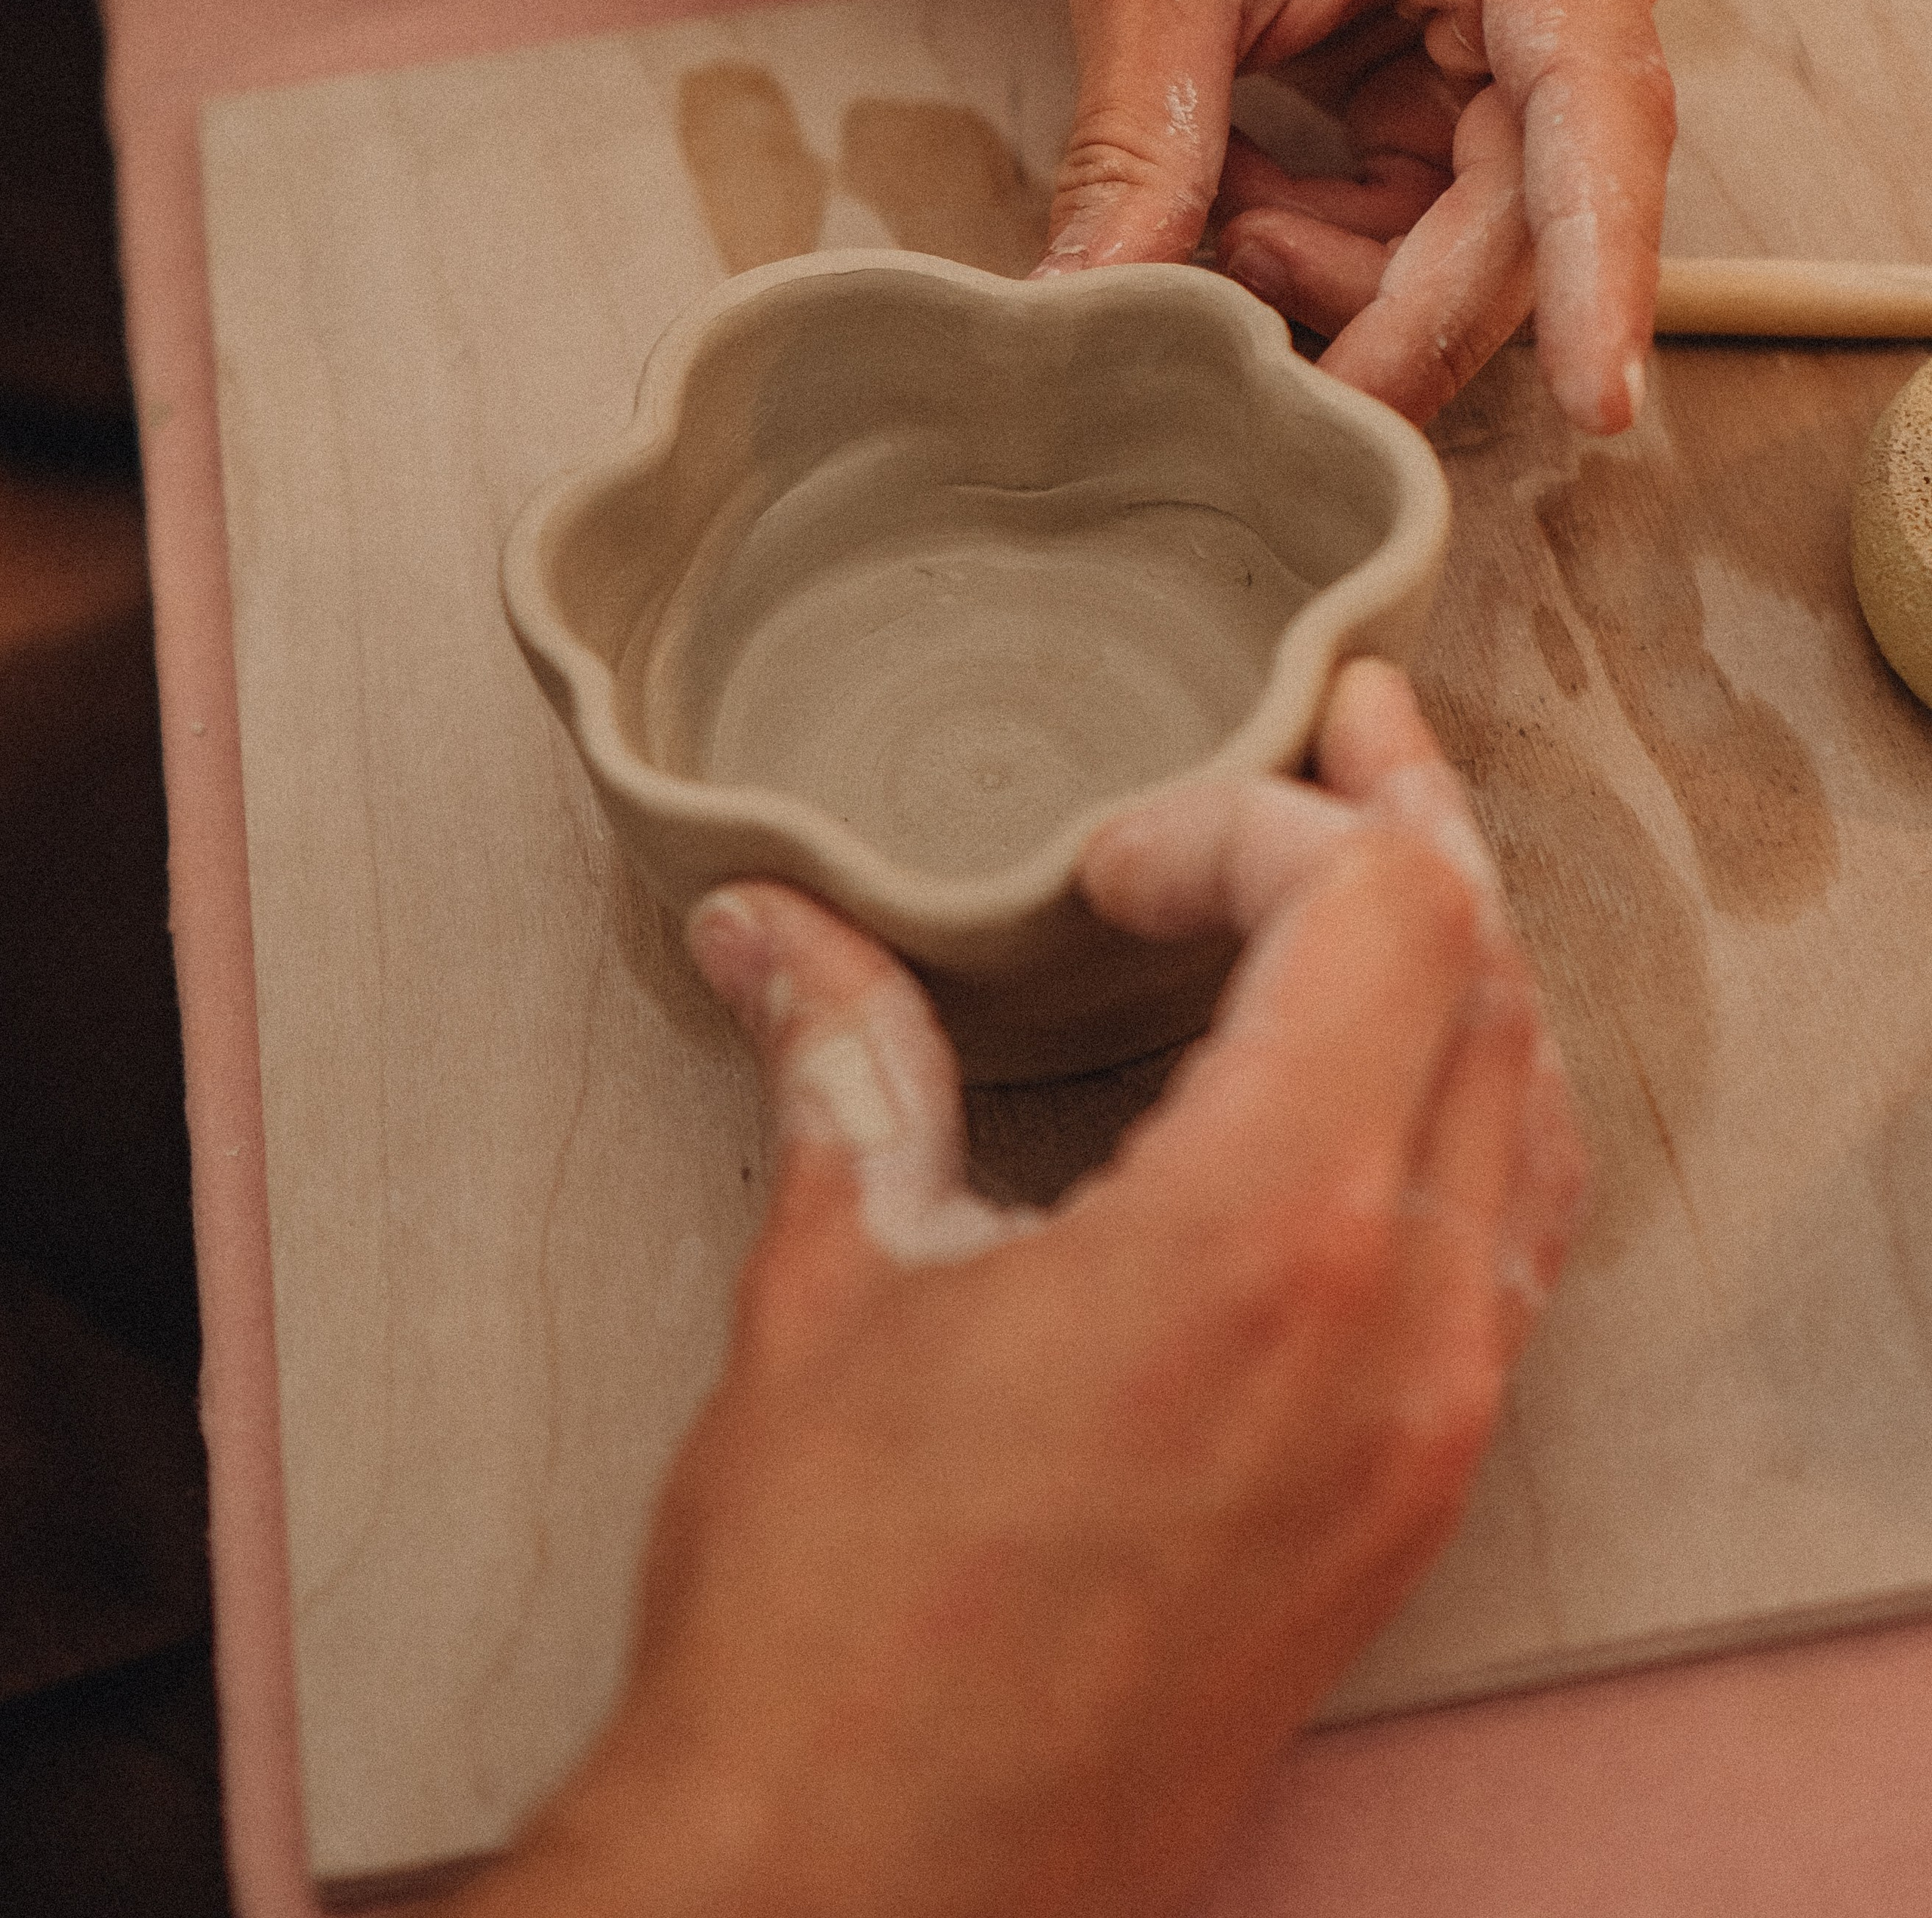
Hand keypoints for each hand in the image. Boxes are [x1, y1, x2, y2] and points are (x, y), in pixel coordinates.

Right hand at [469, 666, 1582, 1917]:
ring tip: (1380, 866)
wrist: (871, 1895)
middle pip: (1488, 980)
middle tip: (1341, 730)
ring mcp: (1429, 1425)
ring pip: (1529, 1108)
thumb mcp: (833, 1294)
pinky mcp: (1412, 1502)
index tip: (1112, 864)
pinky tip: (1382, 1080)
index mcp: (1265, 1239)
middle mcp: (1400, 1326)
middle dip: (1408, 828)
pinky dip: (1469, 1108)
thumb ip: (841, 1065)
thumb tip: (770, 928)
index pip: (1376, 909)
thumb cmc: (834, 1616)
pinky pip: (1512, 1241)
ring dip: (1462, 963)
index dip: (1251, 823)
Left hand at [1011, 0, 1675, 430]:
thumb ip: (1141, 146)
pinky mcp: (1445, 76)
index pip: (1599, 118)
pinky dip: (1310, 236)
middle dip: (1391, 310)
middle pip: (1525, 214)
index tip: (1601, 400)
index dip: (1600, 271)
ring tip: (1202, 218)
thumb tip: (1092, 315)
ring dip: (1333, 273)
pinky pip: (1408, 216)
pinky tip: (1223, 194)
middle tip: (1258, 372)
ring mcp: (1510, 31)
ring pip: (1464, 239)